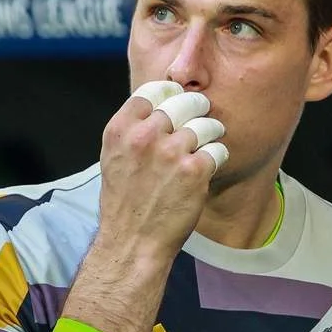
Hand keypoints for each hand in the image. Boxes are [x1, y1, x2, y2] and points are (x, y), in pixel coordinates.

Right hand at [95, 81, 227, 261]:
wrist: (133, 240)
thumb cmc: (124, 202)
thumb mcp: (114, 157)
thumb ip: (132, 129)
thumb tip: (158, 107)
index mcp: (121, 130)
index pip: (153, 91)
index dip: (170, 93)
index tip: (177, 100)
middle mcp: (145, 137)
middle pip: (183, 102)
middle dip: (196, 108)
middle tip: (201, 115)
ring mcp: (171, 153)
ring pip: (205, 124)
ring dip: (211, 132)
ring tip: (207, 143)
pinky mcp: (195, 171)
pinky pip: (218, 149)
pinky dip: (217, 156)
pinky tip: (209, 166)